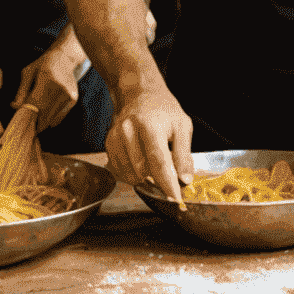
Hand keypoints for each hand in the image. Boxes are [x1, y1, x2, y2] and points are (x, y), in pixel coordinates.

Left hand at [14, 41, 83, 132]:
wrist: (65, 58)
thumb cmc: (43, 64)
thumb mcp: (28, 72)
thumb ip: (21, 90)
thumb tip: (14, 107)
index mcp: (47, 79)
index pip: (34, 104)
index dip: (25, 114)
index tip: (18, 120)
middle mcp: (60, 88)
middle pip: (44, 114)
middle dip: (33, 123)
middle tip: (25, 126)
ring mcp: (68, 95)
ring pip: (51, 118)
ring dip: (41, 123)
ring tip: (34, 122)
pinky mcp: (73, 100)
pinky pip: (59, 117)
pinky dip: (51, 120)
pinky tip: (44, 117)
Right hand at [105, 84, 192, 202]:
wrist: (140, 94)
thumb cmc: (164, 111)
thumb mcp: (182, 126)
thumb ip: (184, 155)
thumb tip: (185, 180)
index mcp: (151, 125)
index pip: (159, 162)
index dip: (167, 183)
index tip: (175, 199)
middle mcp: (129, 131)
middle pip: (142, 170)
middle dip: (157, 181)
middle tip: (168, 181)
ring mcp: (116, 137)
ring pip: (129, 173)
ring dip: (144, 178)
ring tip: (154, 168)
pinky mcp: (109, 143)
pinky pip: (119, 170)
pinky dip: (131, 173)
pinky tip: (141, 164)